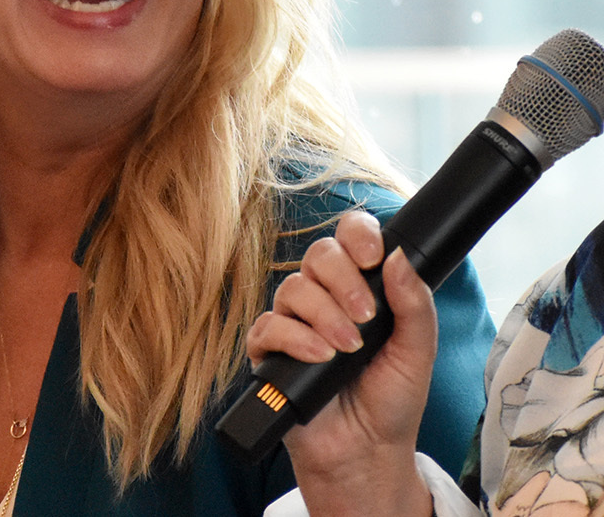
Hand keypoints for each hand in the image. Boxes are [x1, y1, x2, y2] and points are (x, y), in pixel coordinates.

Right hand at [246, 211, 436, 516]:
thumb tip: (397, 257)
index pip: (350, 237)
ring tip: (347, 349)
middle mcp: (324, 297)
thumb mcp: (418, 352)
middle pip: (319, 254)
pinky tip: (320, 358)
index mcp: (360, 287)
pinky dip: (296, 339)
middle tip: (365, 317)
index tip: (372, 258)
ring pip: (293, 287)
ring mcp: (294, 321)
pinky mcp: (268, 349)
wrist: (366, 450)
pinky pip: (270, 325)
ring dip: (325, 316)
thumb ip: (414, 304)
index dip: (357, 236)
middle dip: (343, 280)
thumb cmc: (392, 401)